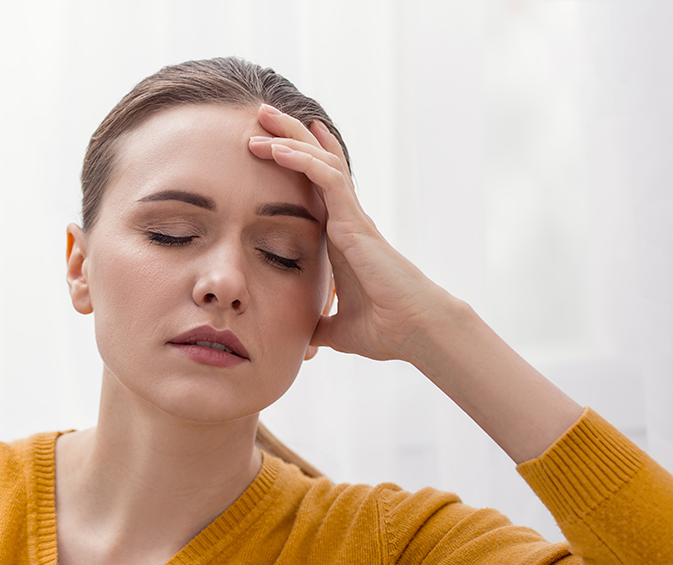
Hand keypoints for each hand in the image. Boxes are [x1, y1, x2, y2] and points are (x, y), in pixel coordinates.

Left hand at [247, 104, 449, 362]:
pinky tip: (278, 148)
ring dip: (289, 138)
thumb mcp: (338, 329)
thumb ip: (320, 326)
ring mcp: (353, 216)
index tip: (274, 142)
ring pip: (319, 161)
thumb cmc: (385, 329)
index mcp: (341, 238)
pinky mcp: (356, 220)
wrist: (412, 331)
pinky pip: (326, 178)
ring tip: (261, 117)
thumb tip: (306, 341)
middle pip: (316, 163)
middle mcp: (347, 220)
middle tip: (260, 114)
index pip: (316, 189)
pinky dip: (302, 160)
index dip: (299, 162)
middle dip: (288, 136)